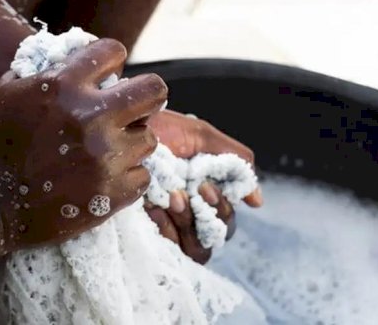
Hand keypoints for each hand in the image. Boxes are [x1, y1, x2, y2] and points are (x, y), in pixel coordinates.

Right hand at [0, 39, 166, 252]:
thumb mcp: (6, 92)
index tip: (108, 75)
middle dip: (145, 97)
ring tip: (108, 151)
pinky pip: (143, 176)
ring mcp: (105, 158)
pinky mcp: (112, 194)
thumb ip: (43, 71)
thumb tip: (71, 56)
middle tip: (132, 109)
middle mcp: (91, 117)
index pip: (114, 52)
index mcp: (64, 86)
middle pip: (155, 90)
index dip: (111, 61)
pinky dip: (127, 177)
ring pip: (150, 138)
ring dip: (131, 142)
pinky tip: (104, 178)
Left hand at [146, 110, 262, 262]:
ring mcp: (167, 225)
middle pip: (217, 237)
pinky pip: (171, 250)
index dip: (223, 209)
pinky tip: (153, 208)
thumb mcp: (200, 136)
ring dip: (188, 223)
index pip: (226, 219)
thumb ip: (234, 162)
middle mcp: (188, 213)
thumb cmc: (158, 128)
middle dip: (207, 215)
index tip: (206, 188)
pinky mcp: (146, 232)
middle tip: (187, 193)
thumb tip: (257, 201)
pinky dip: (166, 229)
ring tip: (171, 198)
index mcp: (203, 193)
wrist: (120, 128)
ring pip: (198, 249)